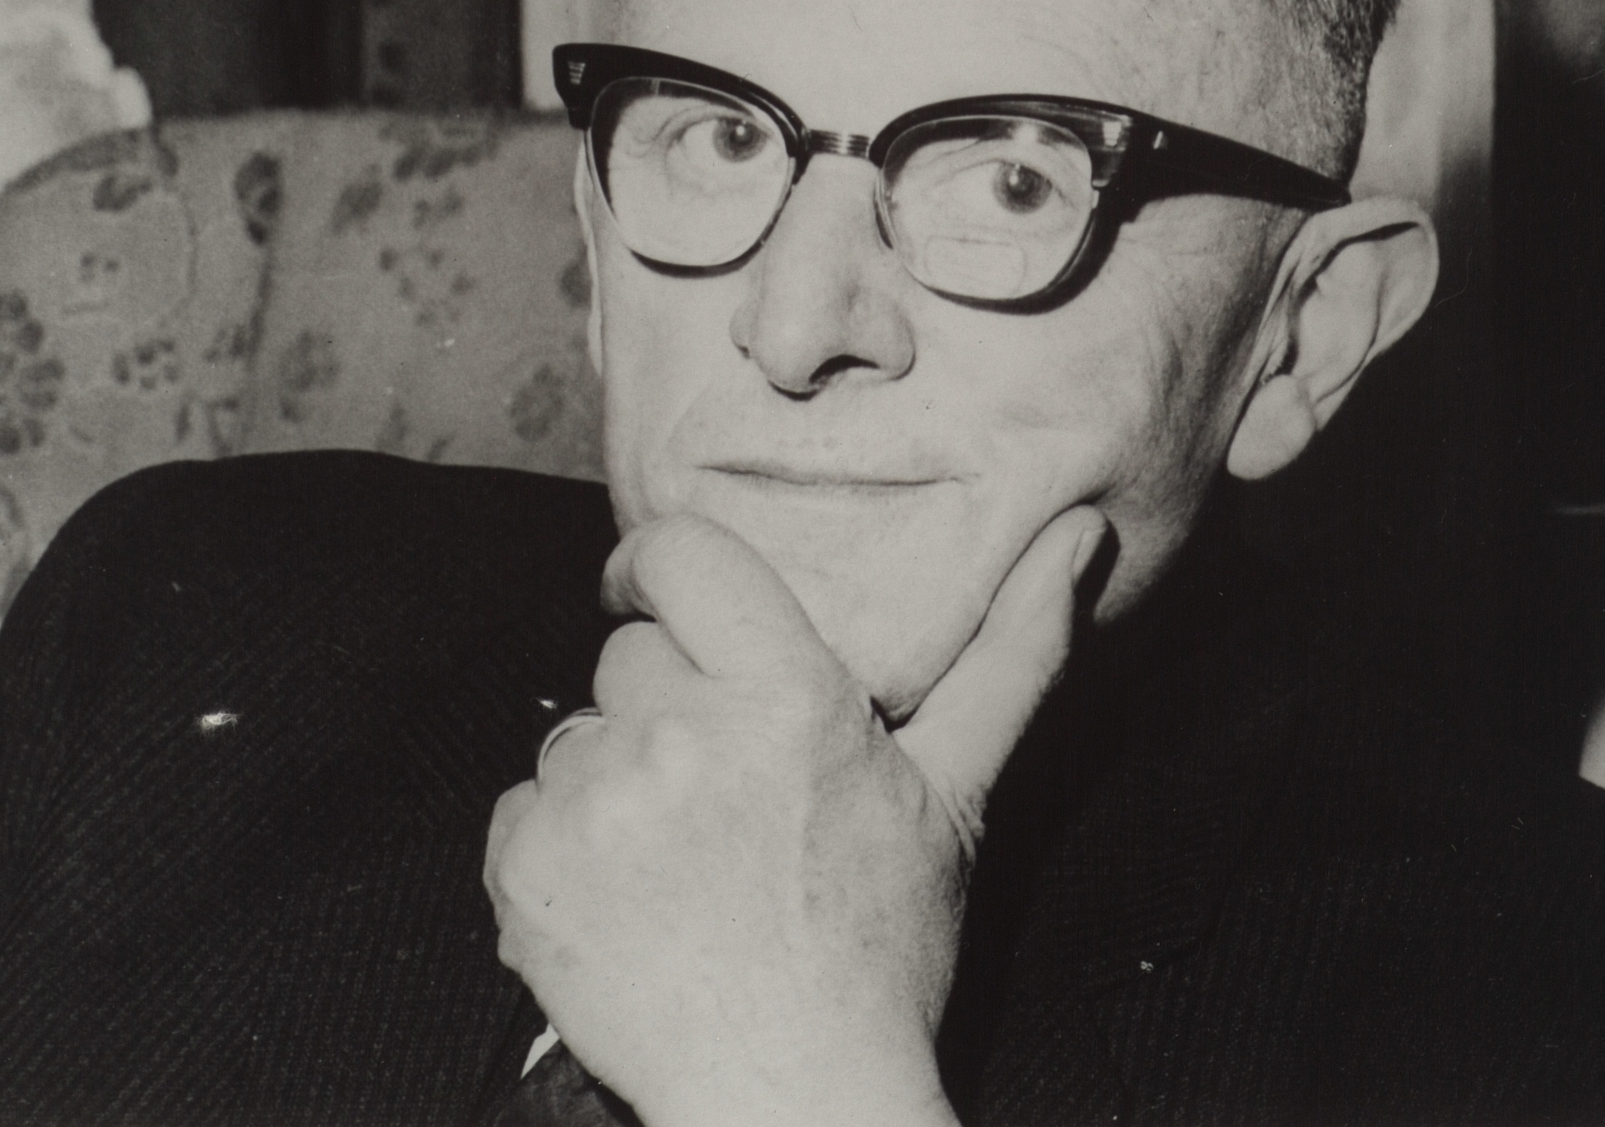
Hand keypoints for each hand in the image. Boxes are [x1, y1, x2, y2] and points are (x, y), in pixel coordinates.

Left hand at [484, 506, 1105, 1126]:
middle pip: (631, 655)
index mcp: (785, 694)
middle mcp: (680, 734)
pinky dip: (562, 841)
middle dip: (668, 702)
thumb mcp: (959, 790)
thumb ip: (1015, 649)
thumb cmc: (882, 948)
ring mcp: (594, 803)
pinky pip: (522, 805)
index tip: (662, 595)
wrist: (792, 1094)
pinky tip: (629, 892)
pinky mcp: (526, 870)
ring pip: (577, 733)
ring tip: (684, 855)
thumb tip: (1082, 533)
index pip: (681, 554)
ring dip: (617, 776)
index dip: (660, 566)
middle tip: (725, 785)